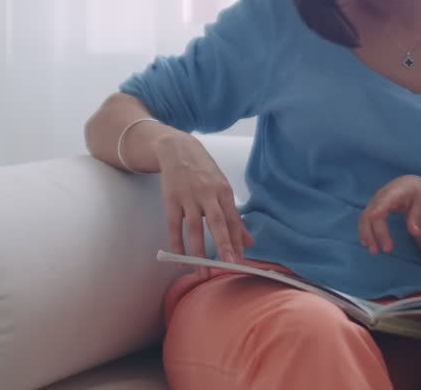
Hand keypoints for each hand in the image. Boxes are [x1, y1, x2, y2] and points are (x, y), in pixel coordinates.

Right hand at [155, 134, 253, 262]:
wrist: (177, 149)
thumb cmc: (203, 171)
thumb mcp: (222, 188)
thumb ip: (234, 216)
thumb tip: (249, 242)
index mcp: (224, 191)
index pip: (233, 220)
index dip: (237, 241)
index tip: (241, 261)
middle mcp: (208, 193)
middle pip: (217, 223)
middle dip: (224, 245)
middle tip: (229, 266)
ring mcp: (188, 196)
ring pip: (195, 228)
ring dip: (198, 252)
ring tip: (202, 272)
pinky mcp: (171, 199)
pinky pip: (174, 226)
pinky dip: (176, 244)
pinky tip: (180, 259)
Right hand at [359, 175, 420, 253]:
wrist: (407, 184)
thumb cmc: (415, 193)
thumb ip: (416, 216)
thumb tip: (415, 233)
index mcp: (395, 192)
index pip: (385, 200)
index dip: (378, 208)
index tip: (374, 218)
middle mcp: (381, 196)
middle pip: (374, 214)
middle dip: (379, 232)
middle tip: (388, 250)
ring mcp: (374, 202)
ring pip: (366, 218)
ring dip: (368, 235)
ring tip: (374, 251)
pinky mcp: (371, 207)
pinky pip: (364, 220)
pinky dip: (364, 231)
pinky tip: (366, 243)